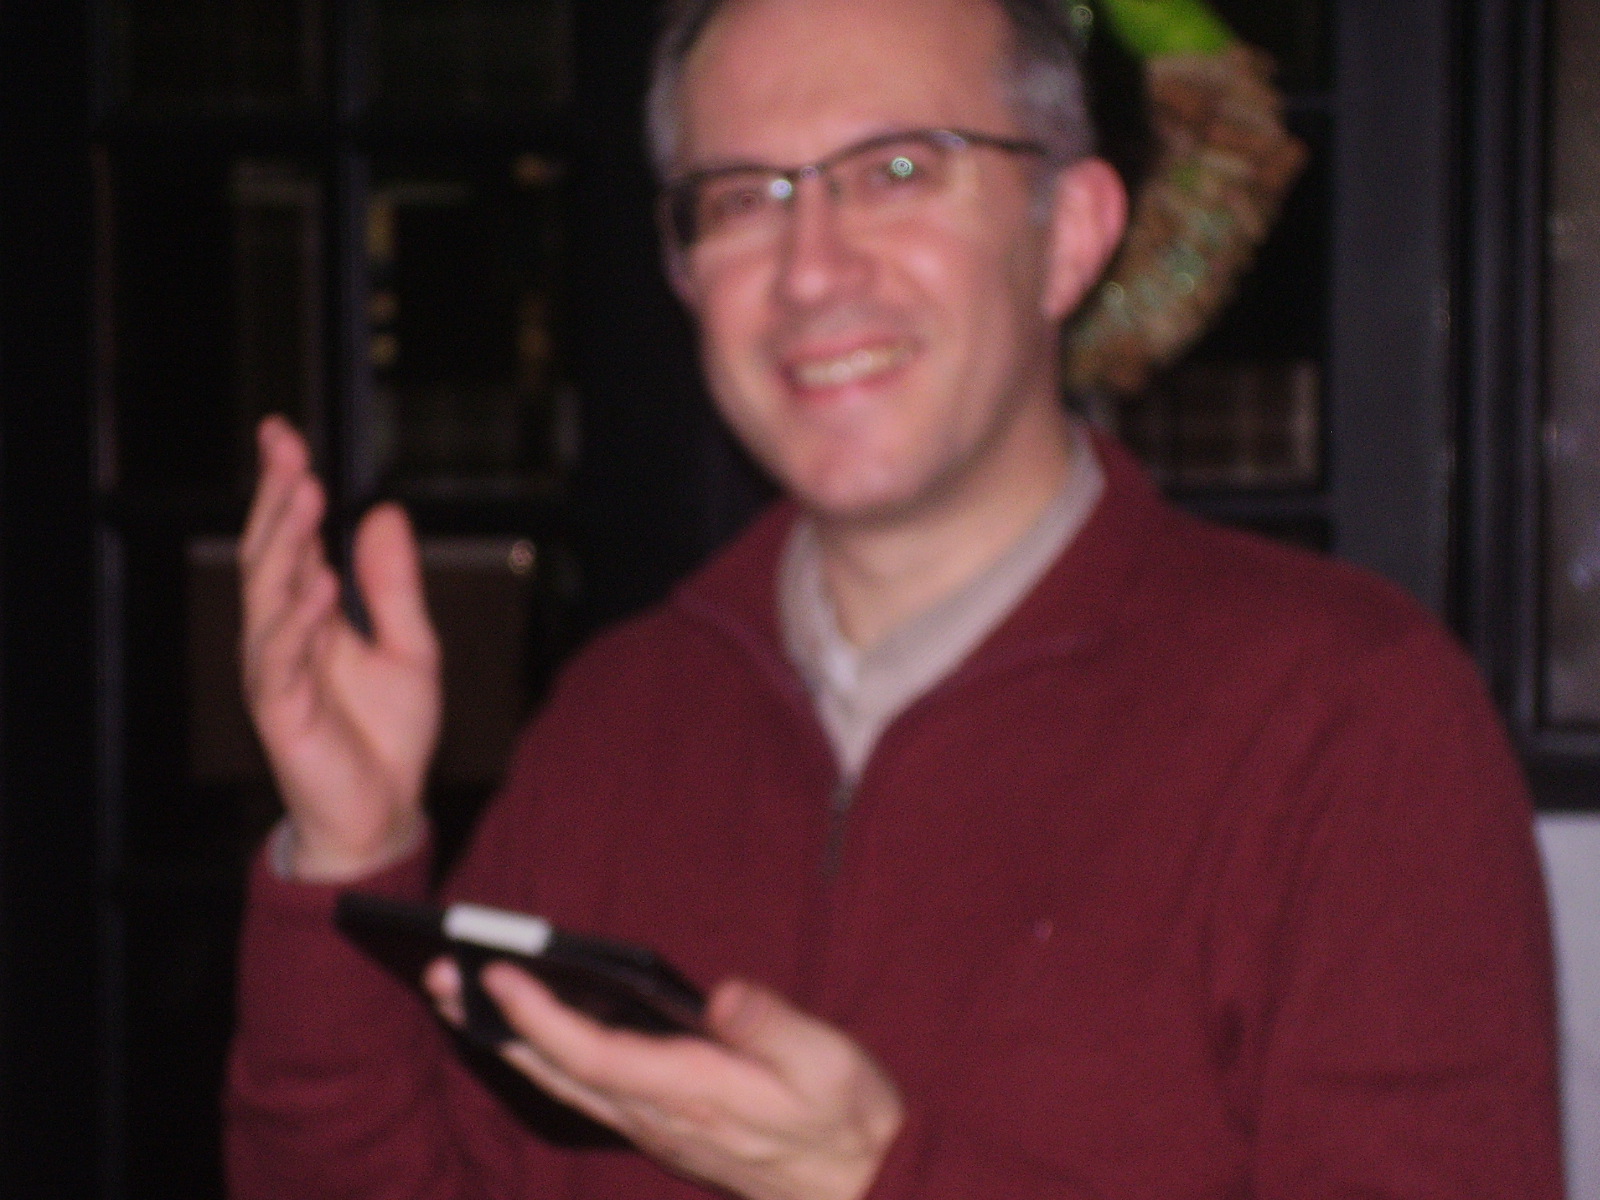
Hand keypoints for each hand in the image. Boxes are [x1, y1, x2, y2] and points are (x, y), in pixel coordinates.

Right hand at [239, 416, 441, 880]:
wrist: (384, 812)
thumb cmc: (387, 734)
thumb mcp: (410, 645)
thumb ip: (393, 584)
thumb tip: (385, 512)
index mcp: (308, 615)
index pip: (291, 538)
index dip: (285, 486)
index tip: (284, 433)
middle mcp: (282, 636)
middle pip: (270, 555)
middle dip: (278, 499)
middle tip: (289, 449)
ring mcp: (276, 673)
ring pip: (268, 597)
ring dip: (286, 544)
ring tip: (307, 495)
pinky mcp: (282, 713)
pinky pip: (281, 659)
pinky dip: (296, 620)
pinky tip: (315, 585)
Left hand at [425, 961, 903, 1199]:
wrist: (862, 1188)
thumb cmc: (847, 1120)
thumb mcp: (829, 1064)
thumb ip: (772, 1025)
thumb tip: (721, 994)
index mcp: (694, 1092)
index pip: (594, 1054)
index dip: (538, 1016)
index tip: (497, 972)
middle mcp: (661, 1116)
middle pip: (558, 1071)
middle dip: (495, 1025)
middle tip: (440, 977)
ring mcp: (658, 1128)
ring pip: (564, 1085)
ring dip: (509, 1041)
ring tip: (464, 1000)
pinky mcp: (665, 1129)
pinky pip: (586, 1092)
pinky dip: (545, 1058)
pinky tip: (528, 1035)